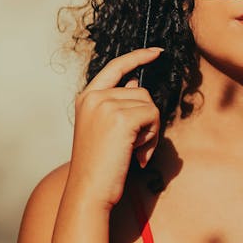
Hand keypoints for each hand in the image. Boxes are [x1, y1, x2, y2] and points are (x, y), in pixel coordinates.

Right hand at [67, 46, 163, 208]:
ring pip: (149, 104)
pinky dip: (152, 137)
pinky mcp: (121, 119)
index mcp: (86, 98)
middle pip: (140, 91)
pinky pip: (153, 117)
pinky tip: (138, 154)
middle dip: (146, 118)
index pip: (116, 67)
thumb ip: (117, 104)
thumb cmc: (99, 165)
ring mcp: (106, 105)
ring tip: (134, 151)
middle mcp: (94, 97)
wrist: (89, 190)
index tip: (156, 51)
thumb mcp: (103, 128)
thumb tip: (135, 82)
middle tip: (135, 146)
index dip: (138, 57)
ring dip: (150, 130)